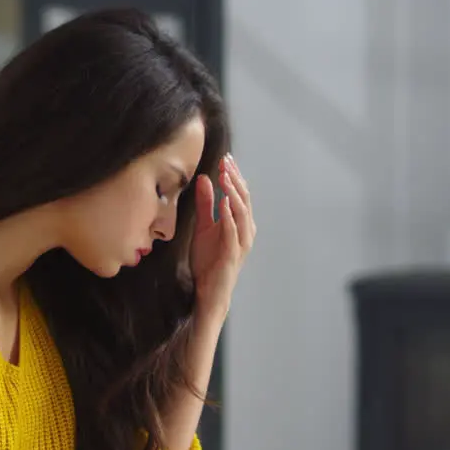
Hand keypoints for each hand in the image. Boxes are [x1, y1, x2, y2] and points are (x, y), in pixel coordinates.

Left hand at [190, 153, 255, 321]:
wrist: (208, 291)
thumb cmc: (209, 260)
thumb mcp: (204, 227)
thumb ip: (205, 204)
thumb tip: (205, 178)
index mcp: (240, 223)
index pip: (240, 194)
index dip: (234, 176)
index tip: (225, 159)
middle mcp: (245, 231)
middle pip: (244, 199)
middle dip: (235, 180)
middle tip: (226, 162)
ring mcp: (241, 243)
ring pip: (242, 213)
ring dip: (233, 193)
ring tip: (225, 177)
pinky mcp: (232, 254)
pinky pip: (233, 232)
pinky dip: (229, 216)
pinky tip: (224, 202)